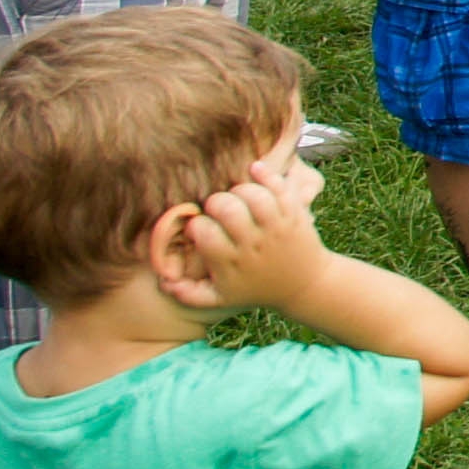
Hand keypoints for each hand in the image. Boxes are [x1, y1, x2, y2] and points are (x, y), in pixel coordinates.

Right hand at [159, 135, 330, 316]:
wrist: (305, 286)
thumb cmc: (255, 289)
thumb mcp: (220, 298)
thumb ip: (187, 294)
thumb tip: (163, 280)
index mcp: (231, 263)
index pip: (204, 233)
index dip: (196, 226)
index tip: (199, 228)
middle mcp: (253, 244)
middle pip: (228, 209)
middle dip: (216, 202)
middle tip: (217, 208)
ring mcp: (276, 228)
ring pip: (254, 195)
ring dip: (240, 189)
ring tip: (236, 196)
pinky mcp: (295, 214)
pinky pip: (281, 188)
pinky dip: (266, 174)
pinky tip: (254, 169)